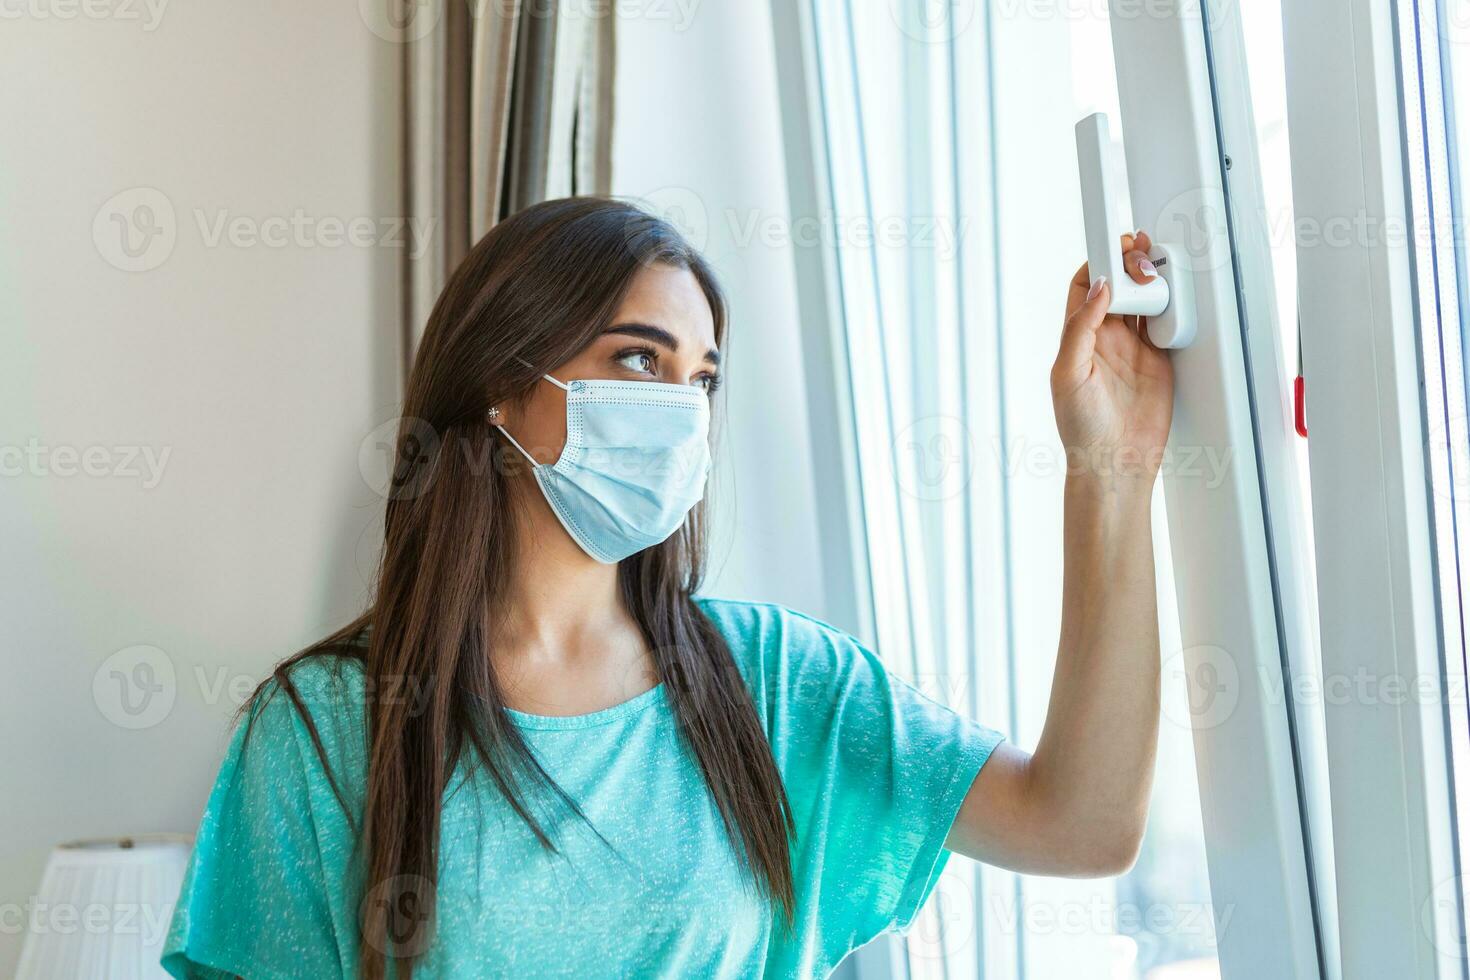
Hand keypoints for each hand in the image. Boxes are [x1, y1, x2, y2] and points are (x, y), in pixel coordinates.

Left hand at [1050, 230, 1174, 482]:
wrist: (1116, 462)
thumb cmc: (1081, 427)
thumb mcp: (1069, 374)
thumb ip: (1080, 329)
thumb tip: (1098, 289)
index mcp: (1078, 336)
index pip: (1084, 285)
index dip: (1099, 261)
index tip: (1115, 249)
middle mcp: (1104, 338)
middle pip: (1119, 286)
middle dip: (1131, 264)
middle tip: (1144, 259)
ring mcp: (1133, 348)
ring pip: (1144, 300)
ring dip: (1153, 281)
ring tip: (1161, 269)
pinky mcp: (1158, 359)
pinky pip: (1167, 322)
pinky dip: (1173, 306)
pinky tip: (1175, 297)